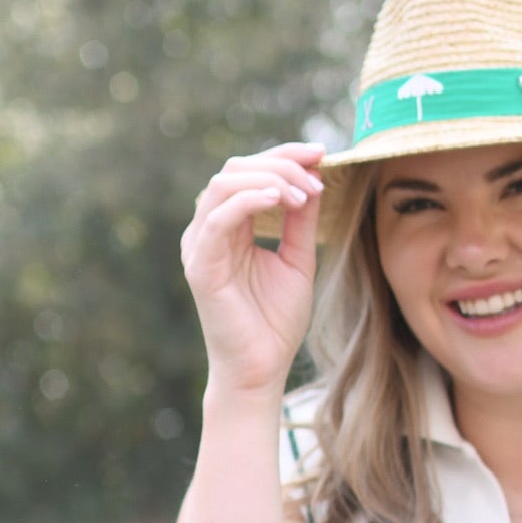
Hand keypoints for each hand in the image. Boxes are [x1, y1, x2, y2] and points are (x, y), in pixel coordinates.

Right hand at [180, 142, 325, 396]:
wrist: (261, 369)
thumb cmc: (275, 321)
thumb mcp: (297, 259)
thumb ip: (301, 220)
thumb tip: (316, 176)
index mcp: (230, 225)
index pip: (250, 171)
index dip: (284, 154)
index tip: (321, 152)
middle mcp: (209, 229)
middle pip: (236, 169)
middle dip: (281, 164)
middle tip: (318, 177)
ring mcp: (200, 245)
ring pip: (224, 184)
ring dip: (269, 179)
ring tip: (304, 194)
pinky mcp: (200, 265)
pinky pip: (218, 218)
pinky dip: (249, 200)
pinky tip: (280, 199)